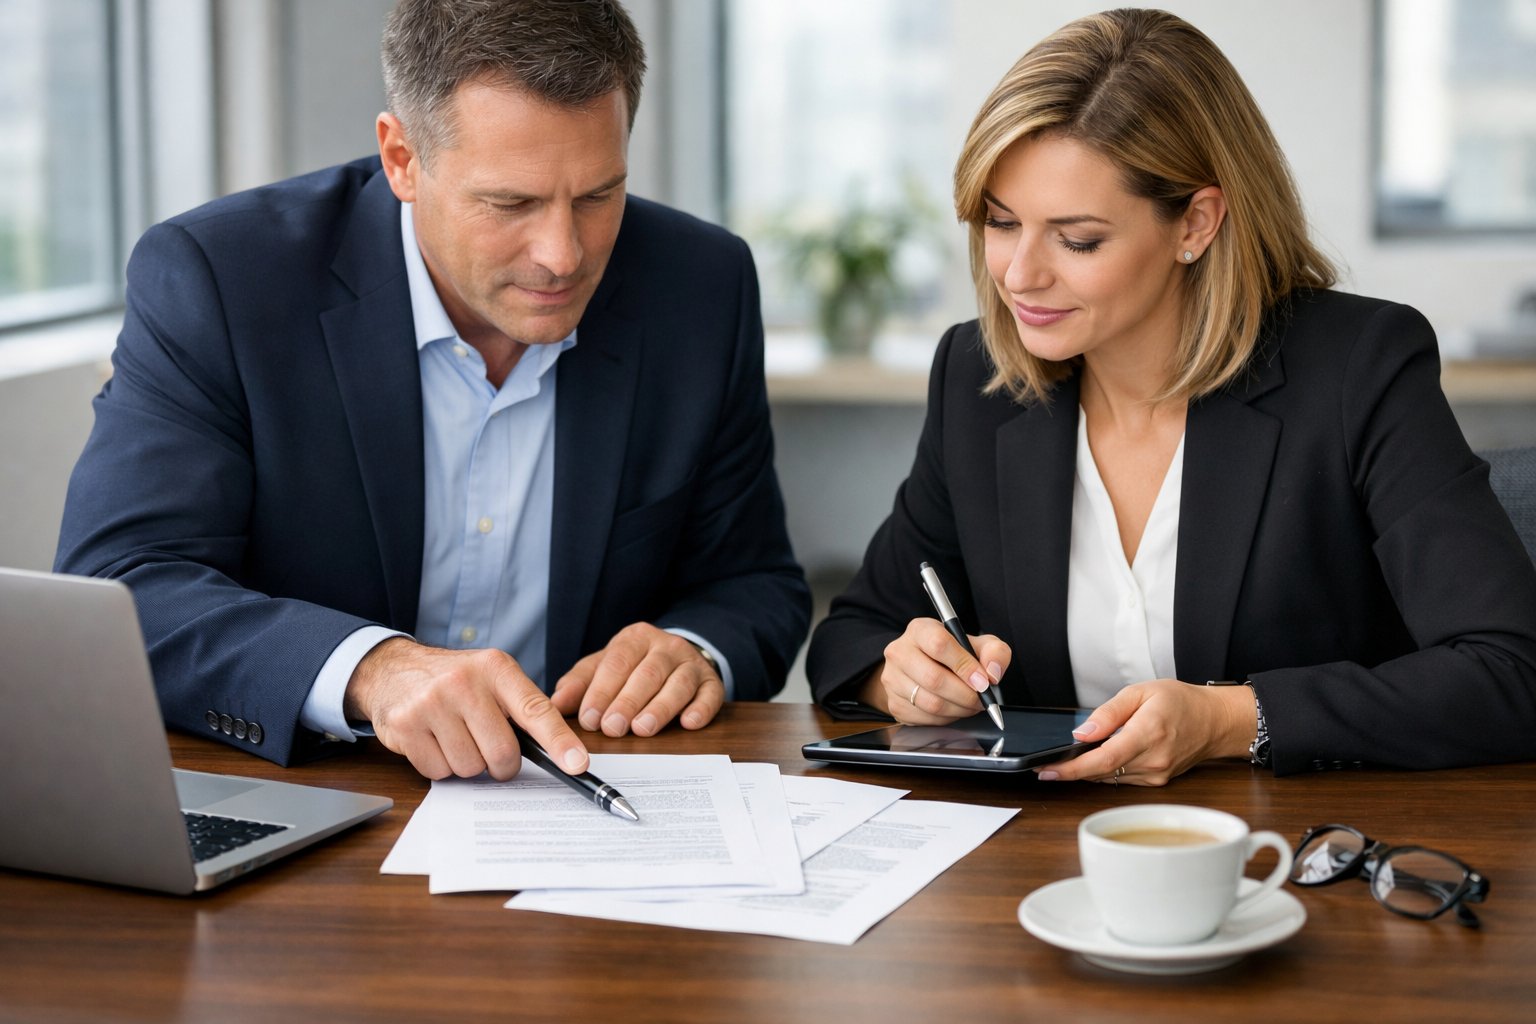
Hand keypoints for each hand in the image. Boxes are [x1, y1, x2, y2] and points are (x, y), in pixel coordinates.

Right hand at [344, 637, 588, 781]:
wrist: (394, 670)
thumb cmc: (455, 680)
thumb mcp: (492, 678)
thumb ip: (523, 708)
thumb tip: (564, 755)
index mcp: (496, 668)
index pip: (536, 710)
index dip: (559, 742)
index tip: (577, 765)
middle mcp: (464, 682)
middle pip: (503, 753)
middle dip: (501, 763)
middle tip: (488, 746)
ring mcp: (431, 703)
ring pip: (470, 768)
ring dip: (468, 763)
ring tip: (455, 736)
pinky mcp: (405, 726)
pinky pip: (439, 772)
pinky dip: (441, 766)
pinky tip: (433, 740)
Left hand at [550, 623, 724, 736]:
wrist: (677, 658)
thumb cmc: (634, 667)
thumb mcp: (604, 667)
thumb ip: (580, 683)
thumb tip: (556, 703)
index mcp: (636, 638)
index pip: (617, 662)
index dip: (601, 691)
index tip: (589, 718)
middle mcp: (666, 646)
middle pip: (647, 673)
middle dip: (628, 702)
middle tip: (612, 728)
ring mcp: (692, 664)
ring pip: (678, 684)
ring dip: (660, 707)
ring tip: (643, 729)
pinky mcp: (712, 683)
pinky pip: (710, 695)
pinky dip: (701, 709)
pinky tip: (688, 723)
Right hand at [860, 617, 1009, 723]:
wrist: (924, 668)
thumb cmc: (954, 655)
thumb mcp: (979, 645)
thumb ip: (994, 652)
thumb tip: (992, 674)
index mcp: (920, 630)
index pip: (939, 644)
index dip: (965, 666)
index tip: (983, 681)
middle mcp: (900, 651)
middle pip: (934, 678)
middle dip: (966, 695)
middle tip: (982, 699)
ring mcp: (892, 678)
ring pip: (930, 703)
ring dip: (959, 709)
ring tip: (971, 705)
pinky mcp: (893, 702)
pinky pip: (925, 718)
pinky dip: (947, 719)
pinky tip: (954, 709)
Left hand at [1033, 679, 1256, 785]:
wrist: (1215, 721)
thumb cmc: (1180, 702)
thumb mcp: (1141, 692)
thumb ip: (1108, 713)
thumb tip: (1081, 733)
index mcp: (1148, 734)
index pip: (1103, 760)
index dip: (1072, 768)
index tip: (1047, 770)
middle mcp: (1153, 760)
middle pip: (1102, 772)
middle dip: (1071, 770)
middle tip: (1045, 766)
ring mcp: (1156, 775)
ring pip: (1110, 778)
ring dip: (1086, 772)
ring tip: (1064, 762)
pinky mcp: (1157, 781)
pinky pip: (1122, 779)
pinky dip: (1104, 772)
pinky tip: (1093, 762)